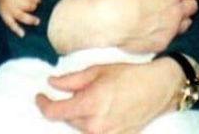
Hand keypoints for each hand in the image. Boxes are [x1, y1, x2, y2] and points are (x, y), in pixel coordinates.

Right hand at [0, 0, 41, 36]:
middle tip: (33, 6)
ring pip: (21, 16)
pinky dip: (16, 30)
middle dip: (33, 6)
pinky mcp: (4, 15)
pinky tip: (22, 34)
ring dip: (30, 19)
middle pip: (28, 6)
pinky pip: (10, 24)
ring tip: (37, 21)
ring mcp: (8, 8)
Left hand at [35, 59, 181, 133]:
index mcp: (89, 105)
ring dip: (77, 116)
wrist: (158, 88)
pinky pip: (94, 133)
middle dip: (63, 107)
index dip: (42, 104)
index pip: (54, 113)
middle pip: (67, 120)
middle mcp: (96, 124)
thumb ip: (70, 80)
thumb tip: (51, 83)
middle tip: (68, 92)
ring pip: (80, 128)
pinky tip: (97, 112)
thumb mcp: (96, 71)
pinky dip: (90, 124)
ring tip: (88, 100)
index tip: (40, 96)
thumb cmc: (128, 75)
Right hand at [99, 0, 197, 52]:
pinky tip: (156, 26)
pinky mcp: (161, 43)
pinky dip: (167, 31)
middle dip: (186, 1)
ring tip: (168, 12)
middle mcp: (177, 11)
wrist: (111, 19)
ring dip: (180, 17)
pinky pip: (172, 36)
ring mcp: (170, 29)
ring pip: (185, 23)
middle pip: (192, 6)